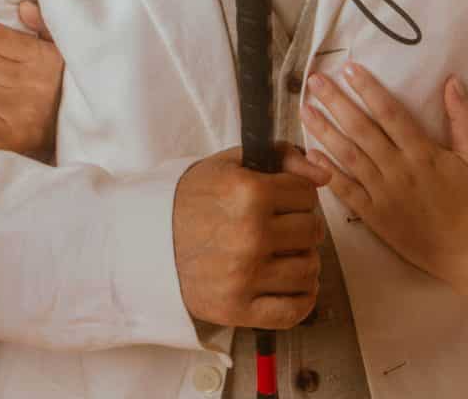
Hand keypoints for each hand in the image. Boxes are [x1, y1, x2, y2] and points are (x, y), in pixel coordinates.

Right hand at [172, 145, 328, 328]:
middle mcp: (250, 235)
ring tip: (281, 255)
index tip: (280, 200)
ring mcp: (245, 276)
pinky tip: (288, 284)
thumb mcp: (230, 164)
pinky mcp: (238, 309)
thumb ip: (281, 157)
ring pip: (309, 269)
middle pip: (312, 230)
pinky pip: (295, 310)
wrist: (143, 243)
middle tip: (280, 228)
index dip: (296, 194)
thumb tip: (323, 174)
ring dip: (301, 261)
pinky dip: (301, 299)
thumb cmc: (188, 201)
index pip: (307, 194)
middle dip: (300, 225)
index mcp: (249, 193)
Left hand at [302, 65, 467, 282]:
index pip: (390, 113)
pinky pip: (344, 190)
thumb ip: (464, 118)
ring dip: (324, 130)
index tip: (349, 68)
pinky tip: (309, 154)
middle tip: (315, 80)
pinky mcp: (372, 214)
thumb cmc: (467, 199)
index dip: (368, 89)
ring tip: (305, 109)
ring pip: (348, 156)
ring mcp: (382, 192)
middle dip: (336, 102)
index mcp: (422, 152)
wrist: (462, 250)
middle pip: (361, 129)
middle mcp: (398, 169)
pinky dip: (326, 172)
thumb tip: (452, 81)